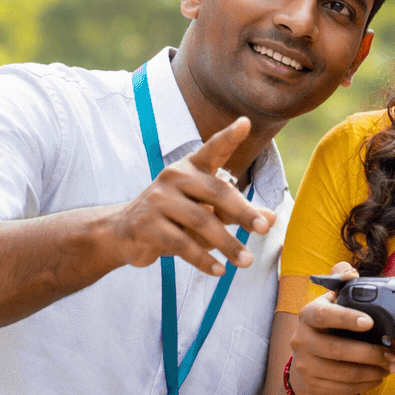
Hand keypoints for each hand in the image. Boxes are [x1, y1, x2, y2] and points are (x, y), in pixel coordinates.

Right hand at [104, 116, 274, 276]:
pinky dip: (203, 259)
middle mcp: (175, 177)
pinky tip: (220, 270)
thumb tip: (271, 218)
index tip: (245, 123)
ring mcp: (158, 199)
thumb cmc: (175, 218)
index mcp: (191, 167)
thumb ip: (237, 212)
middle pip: (216, 192)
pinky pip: (181, 243)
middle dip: (242, 212)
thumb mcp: (207, 212)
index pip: (213, 149)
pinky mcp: (146, 224)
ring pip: (200, 221)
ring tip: (247, 261)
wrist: (123, 233)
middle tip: (264, 229)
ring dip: (227, 244)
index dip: (229, 137)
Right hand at [286, 261, 394, 394]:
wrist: (308, 355)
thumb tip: (350, 273)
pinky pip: (341, 389)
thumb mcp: (331, 299)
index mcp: (308, 315)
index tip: (370, 322)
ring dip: (372, 372)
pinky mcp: (313, 384)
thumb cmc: (327, 323)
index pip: (324, 316)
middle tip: (392, 354)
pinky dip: (364, 385)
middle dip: (370, 353)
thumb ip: (340, 280)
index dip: (346, 318)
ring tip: (391, 367)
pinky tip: (378, 377)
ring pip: (342, 373)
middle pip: (337, 350)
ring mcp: (305, 365)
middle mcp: (301, 340)